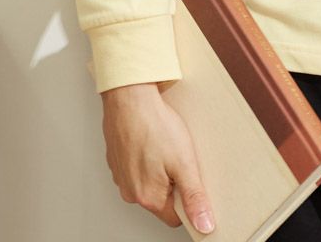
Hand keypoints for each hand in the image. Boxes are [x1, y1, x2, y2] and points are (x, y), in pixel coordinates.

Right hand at [101, 83, 215, 231]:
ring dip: (158, 169)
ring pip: (148, 182)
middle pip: (161, 199)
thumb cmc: (154, 125)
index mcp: (148, 197)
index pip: (175, 216)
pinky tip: (152, 139)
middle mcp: (130, 191)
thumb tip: (204, 224)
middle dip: (172, 182)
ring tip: (164, 144)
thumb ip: (194, 196)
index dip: (187, 199)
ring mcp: (120, 176)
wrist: (129, 97)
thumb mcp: (184, 162)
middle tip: (178, 156)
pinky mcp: (116, 159)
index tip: (190, 179)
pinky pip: (136, 167)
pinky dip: (145, 157)